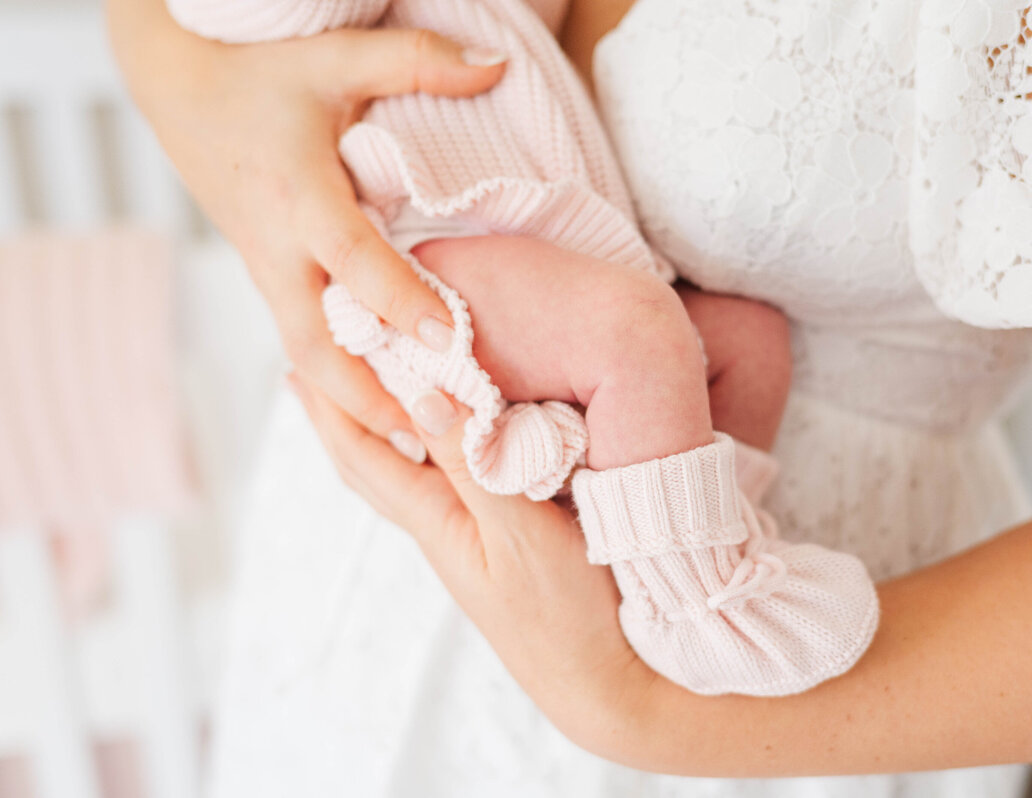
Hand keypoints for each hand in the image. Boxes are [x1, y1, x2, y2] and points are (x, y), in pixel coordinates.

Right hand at [108, 0, 505, 440]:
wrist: (179, 91)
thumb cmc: (261, 74)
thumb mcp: (335, 55)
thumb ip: (416, 59)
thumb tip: (497, 65)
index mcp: (296, 194)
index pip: (349, 258)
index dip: (397, 299)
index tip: (446, 337)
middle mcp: (276, 247)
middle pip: (312, 342)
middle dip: (363, 396)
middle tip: (425, 435)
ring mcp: (268, 272)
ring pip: (304, 355)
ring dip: (352, 403)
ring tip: (416, 443)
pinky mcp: (271, 281)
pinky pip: (303, 341)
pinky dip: (341, 380)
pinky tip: (385, 408)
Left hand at [285, 374, 660, 757]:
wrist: (602, 685)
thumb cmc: (565, 617)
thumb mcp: (520, 534)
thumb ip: (476, 467)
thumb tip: (427, 397)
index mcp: (437, 523)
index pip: (367, 454)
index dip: (333, 405)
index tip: (304, 356)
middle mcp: (443, 530)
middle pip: (370, 466)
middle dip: (337, 417)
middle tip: (309, 370)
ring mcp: (470, 540)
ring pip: (404, 475)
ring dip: (376, 431)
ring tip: (361, 398)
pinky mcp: (502, 544)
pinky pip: (445, 483)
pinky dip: (428, 449)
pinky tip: (440, 447)